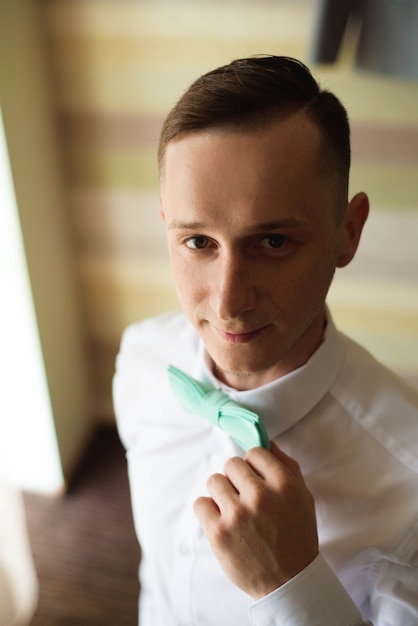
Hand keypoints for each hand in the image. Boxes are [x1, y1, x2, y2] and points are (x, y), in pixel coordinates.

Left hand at [193, 442, 317, 599]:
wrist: (287, 582)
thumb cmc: (297, 537)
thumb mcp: (304, 498)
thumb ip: (287, 467)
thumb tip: (268, 442)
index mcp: (284, 485)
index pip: (255, 452)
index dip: (254, 465)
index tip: (256, 479)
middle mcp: (260, 496)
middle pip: (232, 463)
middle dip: (237, 478)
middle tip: (244, 496)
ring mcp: (237, 514)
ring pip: (214, 480)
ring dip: (221, 492)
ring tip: (232, 509)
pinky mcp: (218, 533)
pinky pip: (200, 503)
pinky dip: (208, 510)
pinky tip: (221, 520)